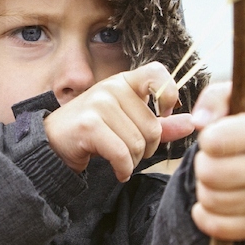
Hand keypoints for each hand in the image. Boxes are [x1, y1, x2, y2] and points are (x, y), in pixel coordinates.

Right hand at [44, 62, 195, 181]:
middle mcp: (112, 87)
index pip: (157, 73)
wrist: (53, 142)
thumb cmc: (93, 131)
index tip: (164, 114)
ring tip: (121, 162)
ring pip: (138, 144)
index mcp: (124, 82)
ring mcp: (99, 104)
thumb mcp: (128, 123)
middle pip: (153, 127)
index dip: (169, 94)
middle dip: (147, 149)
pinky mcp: (89, 125)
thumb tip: (191, 123)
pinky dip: (123, 169)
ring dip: (133, 162)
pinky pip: (122, 154)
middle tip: (131, 153)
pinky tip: (118, 171)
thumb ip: (161, 124)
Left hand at [189, 82, 244, 240]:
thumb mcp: (230, 101)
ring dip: (203, 188)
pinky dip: (204, 216)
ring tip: (215, 177)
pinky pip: (218, 226)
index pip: (215, 140)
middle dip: (202, 164)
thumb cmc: (238, 125)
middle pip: (210, 173)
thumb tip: (199, 121)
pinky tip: (208, 202)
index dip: (206, 139)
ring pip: (211, 200)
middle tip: (211, 160)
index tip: (212, 138)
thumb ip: (214, 98)